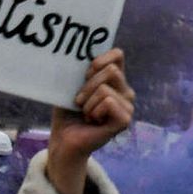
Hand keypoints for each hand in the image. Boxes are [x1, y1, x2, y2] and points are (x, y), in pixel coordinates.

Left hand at [46, 48, 134, 193]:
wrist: (64, 140)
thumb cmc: (67, 114)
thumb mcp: (71, 87)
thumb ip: (81, 72)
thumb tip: (79, 54)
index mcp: (115, 81)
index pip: (118, 55)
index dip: (100, 59)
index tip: (86, 73)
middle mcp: (125, 91)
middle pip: (112, 71)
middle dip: (88, 85)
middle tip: (79, 101)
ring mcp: (128, 106)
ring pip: (105, 89)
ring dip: (88, 102)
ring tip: (86, 114)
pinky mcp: (125, 120)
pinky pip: (108, 102)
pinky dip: (93, 111)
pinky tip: (93, 121)